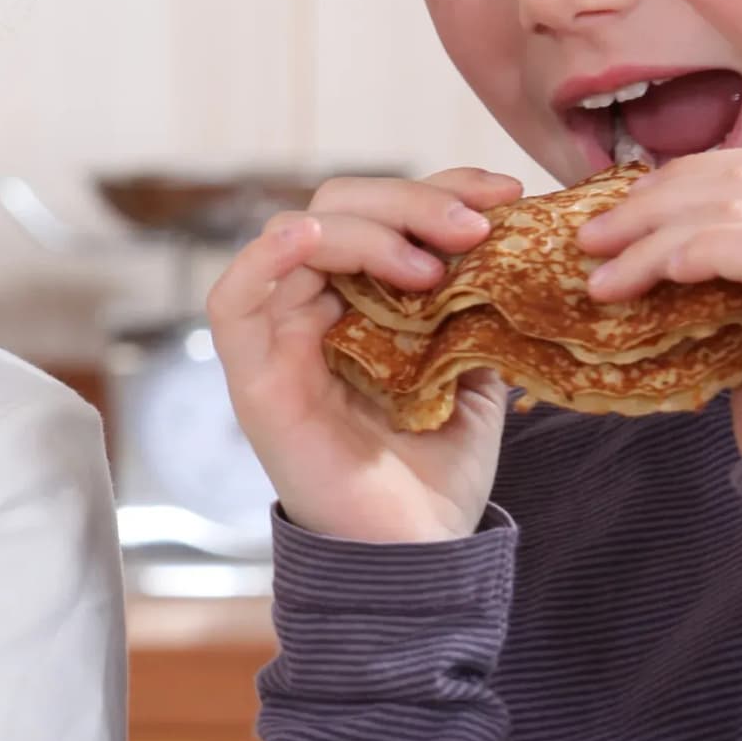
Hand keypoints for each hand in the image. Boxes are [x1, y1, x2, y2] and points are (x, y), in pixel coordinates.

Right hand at [208, 170, 520, 544]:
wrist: (418, 553)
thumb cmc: (436, 468)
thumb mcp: (477, 367)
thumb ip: (475, 302)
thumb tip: (509, 232)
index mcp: (363, 299)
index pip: (384, 211)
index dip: (441, 187)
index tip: (507, 195)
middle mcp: (314, 307)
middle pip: (338, 207)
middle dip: (412, 202)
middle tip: (476, 229)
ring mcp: (279, 338)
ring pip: (295, 235)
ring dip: (367, 229)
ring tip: (433, 261)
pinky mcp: (254, 378)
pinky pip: (232, 301)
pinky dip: (263, 258)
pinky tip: (307, 238)